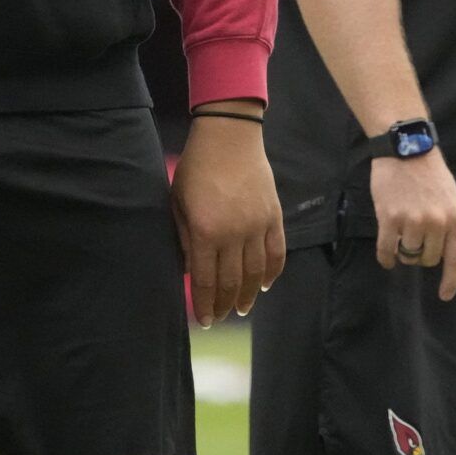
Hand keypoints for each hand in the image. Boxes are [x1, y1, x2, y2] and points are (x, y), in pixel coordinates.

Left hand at [172, 104, 285, 326]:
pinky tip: (265, 285)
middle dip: (223, 304)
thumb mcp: (178, 202)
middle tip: (219, 317)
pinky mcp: (274, 216)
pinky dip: (272, 273)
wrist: (229, 135)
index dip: (204, 304)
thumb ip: (185, 238)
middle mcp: (234, 233)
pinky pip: (277, 253)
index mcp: (206, 231)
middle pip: (231, 282)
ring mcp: (258, 225)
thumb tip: (192, 270)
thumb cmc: (196, 167)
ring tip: (241, 308)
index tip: (204, 320)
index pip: (205, 280)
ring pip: (256, 273)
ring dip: (248, 295)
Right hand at [372, 149, 455, 300]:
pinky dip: (385, 257)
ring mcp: (412, 221)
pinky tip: (385, 259)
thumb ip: (448, 223)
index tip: (444, 295)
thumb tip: (442, 251)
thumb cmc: (429, 172)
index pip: (455, 259)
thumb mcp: (450, 197)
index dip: (450, 281)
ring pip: (408, 254)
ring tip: (399, 238)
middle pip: (428, 259)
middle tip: (414, 242)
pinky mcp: (389, 217)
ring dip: (403, 252)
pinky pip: (387, 248)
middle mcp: (436, 223)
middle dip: (421, 255)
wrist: (405, 147)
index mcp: (455, 218)